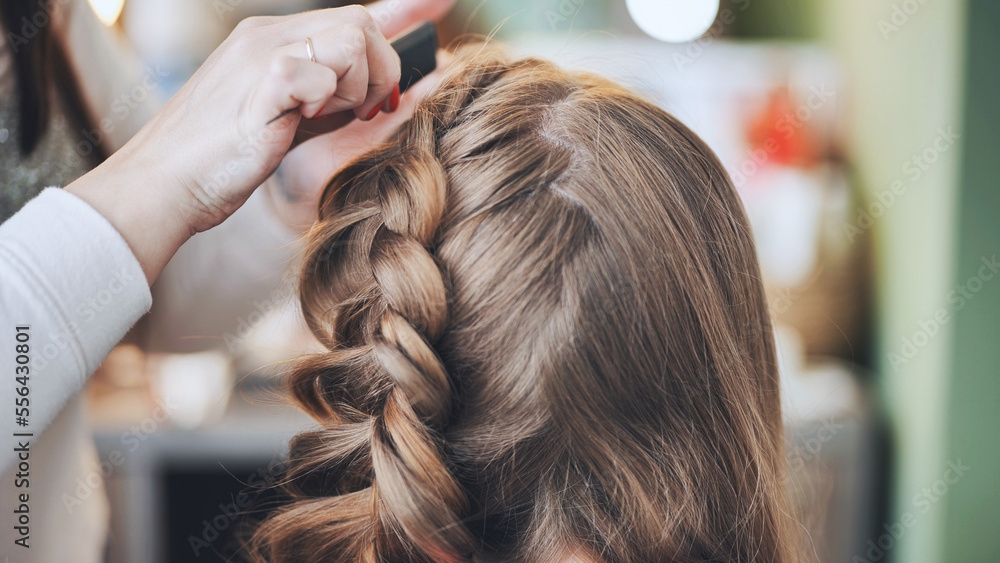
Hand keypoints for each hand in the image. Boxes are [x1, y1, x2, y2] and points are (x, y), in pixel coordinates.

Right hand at [66, 0, 455, 283]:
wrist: (164, 184)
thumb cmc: (222, 160)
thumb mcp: (288, 121)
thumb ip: (331, 101)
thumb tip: (386, 97)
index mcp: (275, 41)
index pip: (350, 16)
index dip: (403, 8)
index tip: (441, 2)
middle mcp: (269, 35)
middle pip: (360, 21)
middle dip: (380, 69)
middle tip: (364, 110)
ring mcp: (263, 53)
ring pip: (350, 37)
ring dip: (355, 85)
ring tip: (322, 116)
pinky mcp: (262, 81)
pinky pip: (320, 70)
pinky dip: (324, 99)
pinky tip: (297, 120)